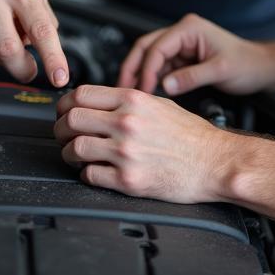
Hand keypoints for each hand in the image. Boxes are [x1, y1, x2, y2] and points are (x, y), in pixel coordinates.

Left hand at [54, 85, 234, 201]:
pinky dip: (86, 174)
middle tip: (63, 134)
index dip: (65, 103)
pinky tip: (95, 171)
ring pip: (74, 148)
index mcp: (134, 100)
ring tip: (77, 156)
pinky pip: (89, 176)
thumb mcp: (161, 103)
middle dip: (60, 128)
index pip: (81, 94)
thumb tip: (100, 102)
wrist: (214, 162)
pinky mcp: (128, 180)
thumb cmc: (192, 135)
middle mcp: (127, 123)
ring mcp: (126, 152)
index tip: (64, 111)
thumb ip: (129, 101)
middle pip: (71, 119)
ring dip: (69, 153)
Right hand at [117, 12, 273, 94]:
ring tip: (133, 96)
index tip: (142, 90)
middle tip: (122, 90)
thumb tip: (165, 86)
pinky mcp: (184, 58)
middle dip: (133, 68)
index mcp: (189, 28)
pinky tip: (148, 94)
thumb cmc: (247, 64)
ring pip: (150, 58)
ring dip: (141, 75)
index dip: (146, 69)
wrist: (261, 68)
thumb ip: (191, 77)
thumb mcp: (220, 71)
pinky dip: (152, 79)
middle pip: (146, 47)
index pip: (157, 47)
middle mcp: (183, 33)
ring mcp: (182, 45)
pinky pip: (161, 67)